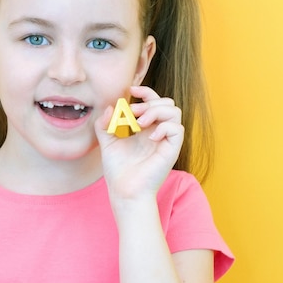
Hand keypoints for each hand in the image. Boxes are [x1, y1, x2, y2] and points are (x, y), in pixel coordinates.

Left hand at [95, 86, 183, 202]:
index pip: (154, 102)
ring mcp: (166, 141)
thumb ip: (105, 124)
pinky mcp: (171, 150)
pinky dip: (164, 127)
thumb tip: (109, 107)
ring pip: (175, 112)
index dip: (146, 91)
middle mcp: (158, 132)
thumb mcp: (107, 142)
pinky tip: (150, 136)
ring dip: (156, 111)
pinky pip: (177, 129)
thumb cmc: (118, 171)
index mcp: (146, 128)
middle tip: (133, 112)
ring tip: (140, 122)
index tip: (131, 90)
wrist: (124, 192)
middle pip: (167, 103)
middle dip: (150, 101)